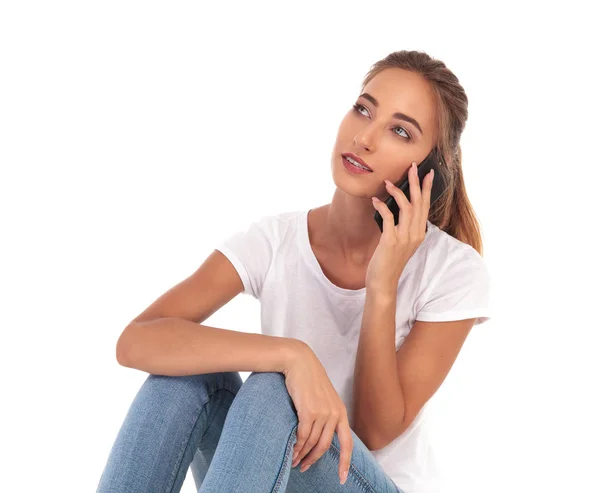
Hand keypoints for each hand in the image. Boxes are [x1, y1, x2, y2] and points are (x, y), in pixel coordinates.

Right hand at [283, 342, 352, 483]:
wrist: (299, 362)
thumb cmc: (309, 379)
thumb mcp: (324, 397)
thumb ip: (326, 414)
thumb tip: (321, 435)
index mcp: (341, 412)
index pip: (348, 443)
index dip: (345, 462)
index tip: (342, 478)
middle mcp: (335, 414)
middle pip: (325, 446)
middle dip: (314, 460)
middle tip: (304, 468)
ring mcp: (323, 413)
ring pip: (312, 443)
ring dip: (302, 454)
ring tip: (294, 461)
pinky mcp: (309, 412)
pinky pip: (303, 436)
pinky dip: (297, 446)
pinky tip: (291, 451)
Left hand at [366, 161, 434, 292]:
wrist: (383, 281)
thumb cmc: (389, 261)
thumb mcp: (400, 242)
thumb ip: (403, 227)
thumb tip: (396, 208)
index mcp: (419, 233)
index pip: (426, 206)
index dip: (427, 189)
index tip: (427, 173)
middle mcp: (415, 234)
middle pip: (419, 203)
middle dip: (415, 183)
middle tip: (412, 167)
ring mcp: (404, 238)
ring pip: (406, 207)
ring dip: (397, 192)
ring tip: (387, 182)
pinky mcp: (391, 241)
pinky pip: (389, 217)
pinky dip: (382, 206)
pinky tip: (375, 200)